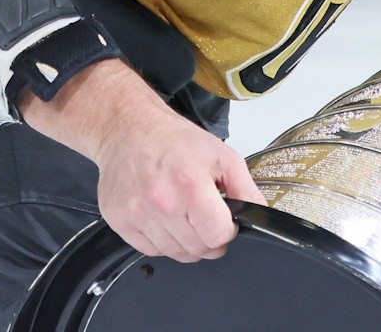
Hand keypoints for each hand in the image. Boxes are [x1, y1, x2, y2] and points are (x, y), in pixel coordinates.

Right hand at [23, 61, 266, 263]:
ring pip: (175, 253)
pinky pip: (150, 250)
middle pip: (198, 249)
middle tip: (201, 213)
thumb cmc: (173, 139)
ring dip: (184, 240)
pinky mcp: (118, 219)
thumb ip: (247, 189)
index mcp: (189, 182)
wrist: (127, 128)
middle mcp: (161, 201)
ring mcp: (137, 212)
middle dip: (207, 237)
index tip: (222, 219)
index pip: (217, 236)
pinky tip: (160, 215)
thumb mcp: (221, 155)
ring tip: (180, 211)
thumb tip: (261, 216)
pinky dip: (160, 239)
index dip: (226, 231)